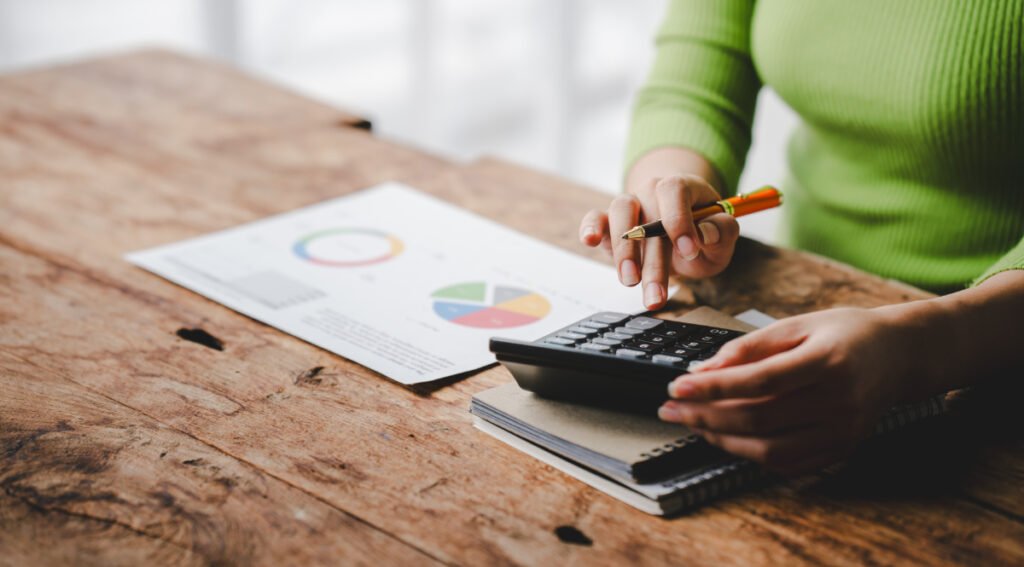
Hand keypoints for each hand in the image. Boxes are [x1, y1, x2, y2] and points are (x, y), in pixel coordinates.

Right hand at [579, 174, 739, 309]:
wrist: (681, 235)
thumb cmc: (701, 235)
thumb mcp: (722, 239)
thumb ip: (723, 232)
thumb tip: (706, 233)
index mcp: (682, 188)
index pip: (675, 190)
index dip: (679, 219)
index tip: (689, 252)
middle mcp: (652, 191)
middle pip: (647, 214)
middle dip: (652, 260)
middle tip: (657, 294)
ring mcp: (630, 204)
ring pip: (620, 214)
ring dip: (624, 251)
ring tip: (630, 281)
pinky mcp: (609, 222)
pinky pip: (595, 217)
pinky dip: (590, 227)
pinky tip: (590, 240)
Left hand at [657, 308, 917, 473]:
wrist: (901, 354)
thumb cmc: (845, 333)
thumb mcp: (797, 324)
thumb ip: (749, 347)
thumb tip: (703, 370)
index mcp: (827, 361)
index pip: (758, 381)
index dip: (711, 387)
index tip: (676, 386)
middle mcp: (838, 401)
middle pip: (759, 419)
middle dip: (705, 416)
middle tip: (670, 409)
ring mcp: (843, 431)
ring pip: (770, 450)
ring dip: (722, 441)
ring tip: (694, 423)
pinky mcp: (842, 449)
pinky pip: (788, 464)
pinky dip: (751, 455)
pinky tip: (727, 438)